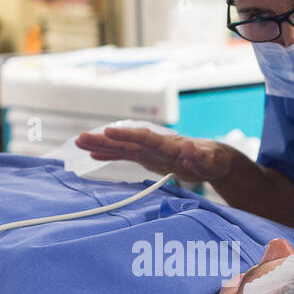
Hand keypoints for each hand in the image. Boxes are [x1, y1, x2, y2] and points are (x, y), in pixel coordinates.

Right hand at [72, 127, 232, 181]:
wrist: (214, 160)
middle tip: (80, 138)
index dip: (126, 135)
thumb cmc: (214, 160)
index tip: (108, 131)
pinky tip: (93, 154)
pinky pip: (125, 155)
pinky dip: (110, 154)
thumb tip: (190, 151)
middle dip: (104, 140)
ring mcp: (150, 151)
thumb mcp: (212, 161)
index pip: (144, 138)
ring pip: (122, 147)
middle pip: (126, 141)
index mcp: (169, 145)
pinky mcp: (148, 157)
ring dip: (101, 145)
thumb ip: (201, 157)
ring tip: (79, 142)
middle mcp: (155, 145)